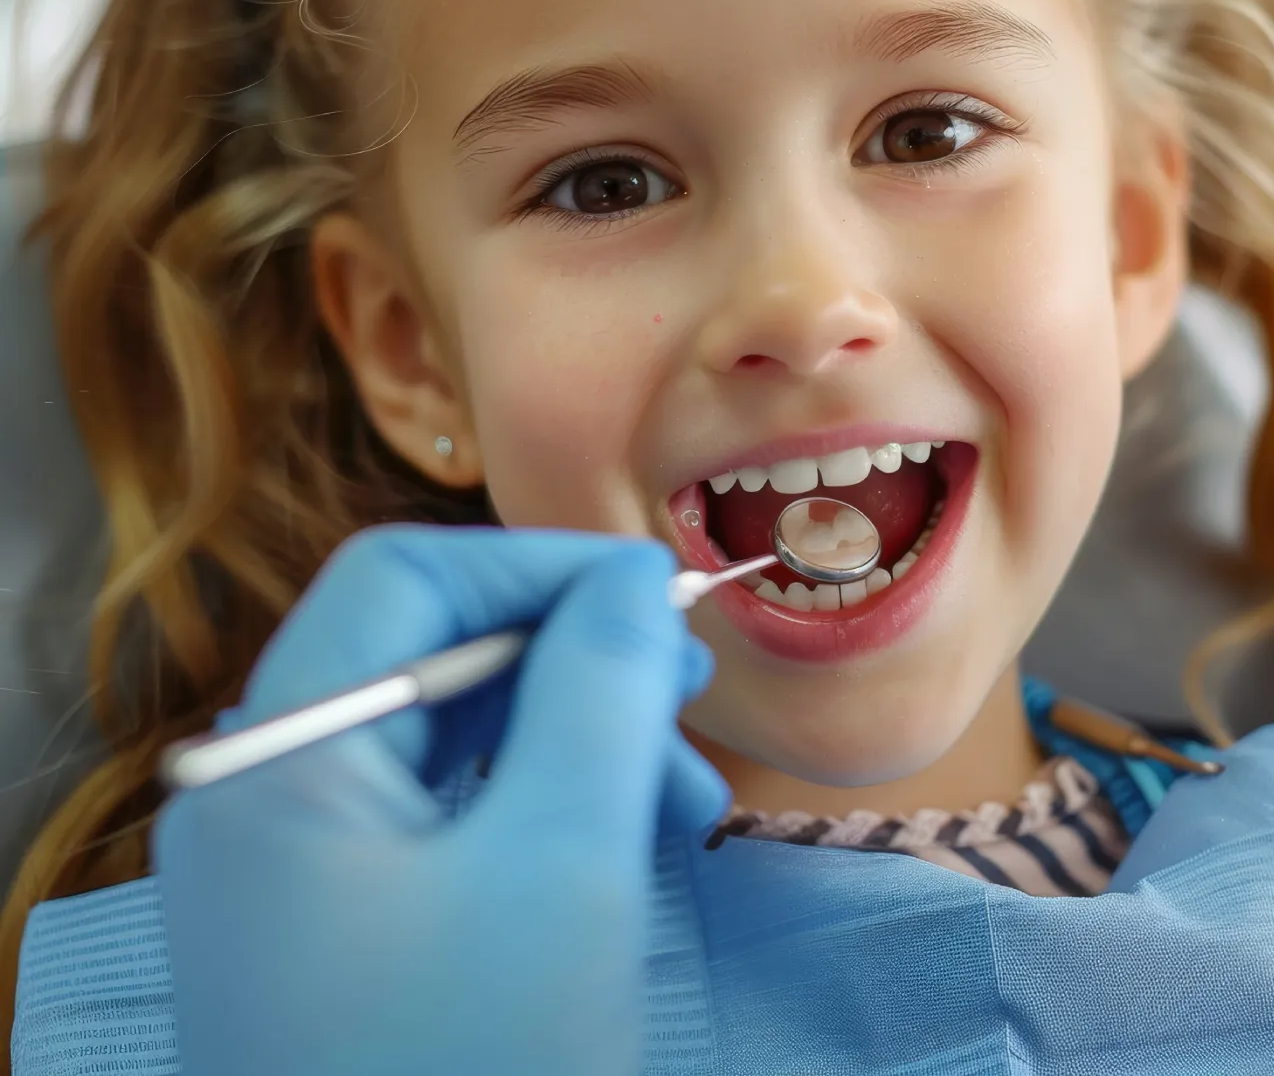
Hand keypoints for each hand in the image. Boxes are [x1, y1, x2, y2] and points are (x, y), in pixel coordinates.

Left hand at [153, 525, 727, 1075]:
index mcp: (278, 762)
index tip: (657, 592)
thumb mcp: (563, 864)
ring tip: (688, 795)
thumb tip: (636, 577)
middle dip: (573, 658)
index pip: (403, 580)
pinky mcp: (350, 924)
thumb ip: (600, 688)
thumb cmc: (477, 1072)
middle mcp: (271, 797)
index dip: (536, 564)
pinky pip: (456, 816)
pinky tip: (635, 841)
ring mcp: (304, 868)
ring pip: (456, 737)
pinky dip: (550, 808)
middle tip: (689, 685)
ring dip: (579, 739)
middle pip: (431, 655)